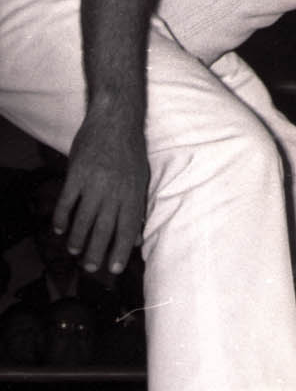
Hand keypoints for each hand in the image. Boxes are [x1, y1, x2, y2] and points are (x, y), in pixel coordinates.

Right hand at [54, 109, 148, 274]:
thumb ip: (138, 208)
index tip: (115, 268)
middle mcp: (115, 192)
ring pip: (84, 218)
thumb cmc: (131, 153)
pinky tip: (59, 229)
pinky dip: (62, 216)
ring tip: (74, 252)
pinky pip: (67, 201)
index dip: (121, 251)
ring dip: (78, 238)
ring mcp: (95, 183)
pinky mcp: (76, 174)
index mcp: (133, 195)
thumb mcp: (141, 180)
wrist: (115, 122)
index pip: (128, 230)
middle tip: (91, 267)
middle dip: (98, 251)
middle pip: (105, 229)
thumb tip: (139, 237)